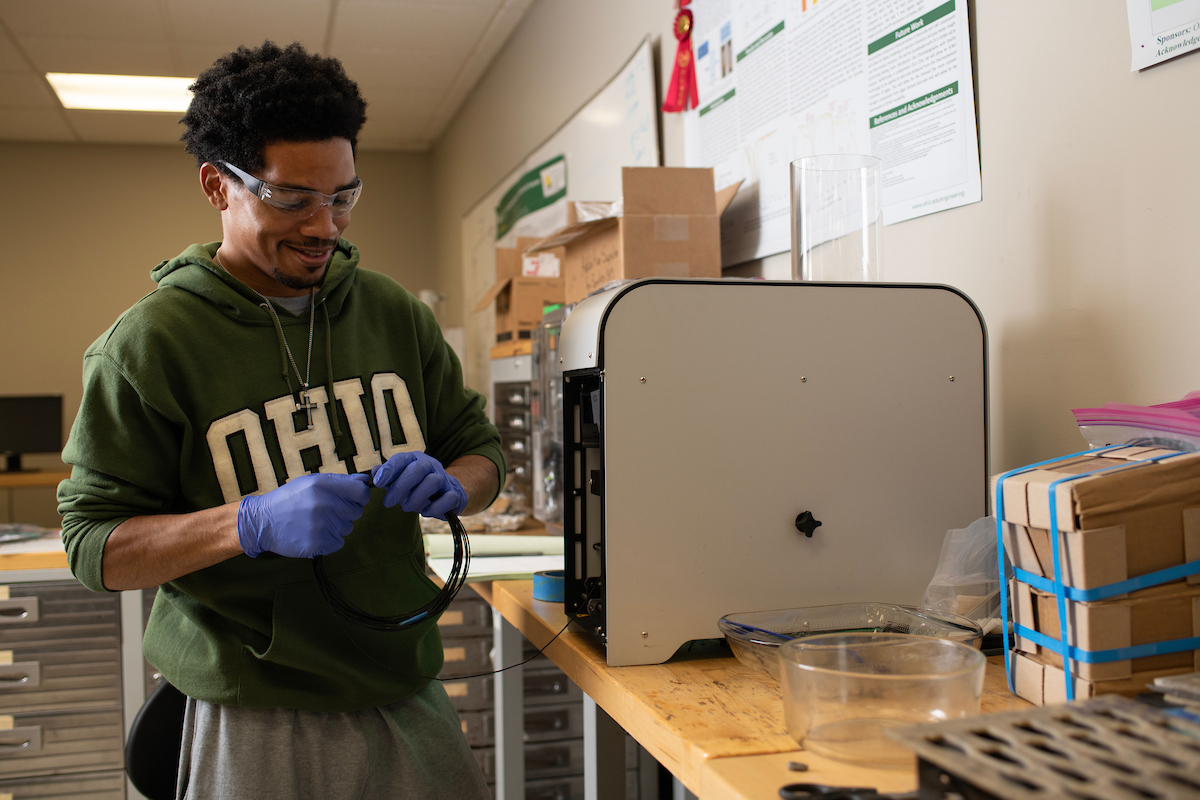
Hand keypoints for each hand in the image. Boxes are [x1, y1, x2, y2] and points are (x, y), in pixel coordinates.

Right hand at [236, 472, 371, 557]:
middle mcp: (324, 505)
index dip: (359, 496)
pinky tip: (313, 533)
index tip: (352, 499)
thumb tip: (365, 479)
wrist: (262, 522)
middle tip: (325, 511)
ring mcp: (321, 526)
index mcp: (323, 486)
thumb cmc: (290, 499)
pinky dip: (329, 540)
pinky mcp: (317, 544)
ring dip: (336, 527)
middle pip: (356, 512)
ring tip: (315, 522)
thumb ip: (340, 481)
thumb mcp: (311, 482)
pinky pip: (338, 543)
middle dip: (345, 512)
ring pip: (347, 528)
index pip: (361, 492)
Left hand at [371, 452, 468, 519]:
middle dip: (400, 486)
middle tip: (388, 502)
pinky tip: (425, 512)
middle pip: (418, 469)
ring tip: (407, 507)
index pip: (402, 459)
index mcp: (415, 460)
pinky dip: (435, 507)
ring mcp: (444, 479)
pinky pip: (448, 498)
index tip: (378, 483)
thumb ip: (387, 477)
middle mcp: (431, 465)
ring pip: (433, 481)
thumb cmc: (417, 487)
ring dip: (416, 497)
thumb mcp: (400, 480)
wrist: (446, 493)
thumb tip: (375, 472)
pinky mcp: (454, 494)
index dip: (389, 469)